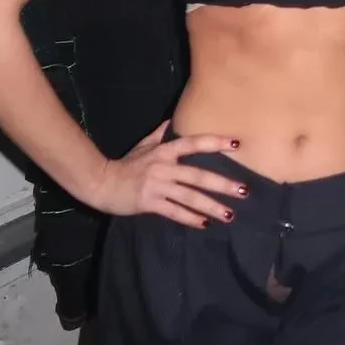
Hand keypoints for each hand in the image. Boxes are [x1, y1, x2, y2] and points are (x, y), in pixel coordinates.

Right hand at [90, 121, 245, 227]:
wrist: (100, 183)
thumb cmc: (125, 165)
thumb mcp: (143, 146)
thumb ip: (160, 135)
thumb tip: (171, 121)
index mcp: (164, 151)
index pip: (193, 143)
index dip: (215, 142)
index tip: (236, 144)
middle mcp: (163, 167)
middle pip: (198, 175)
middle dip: (223, 184)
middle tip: (244, 191)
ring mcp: (156, 186)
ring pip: (190, 197)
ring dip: (211, 206)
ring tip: (230, 215)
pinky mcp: (149, 203)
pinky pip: (174, 212)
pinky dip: (190, 218)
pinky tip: (205, 224)